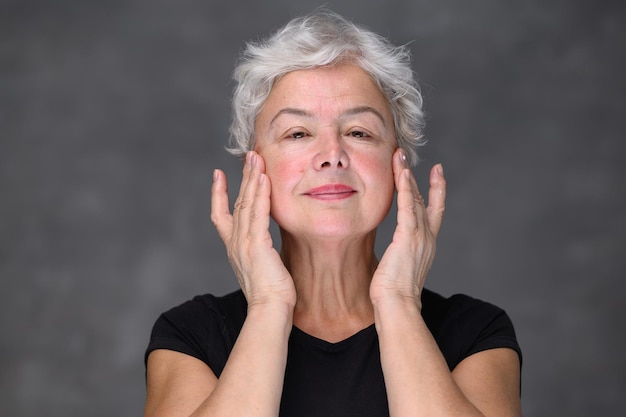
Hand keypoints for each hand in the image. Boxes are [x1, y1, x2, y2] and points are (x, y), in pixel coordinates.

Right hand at [211, 151, 296, 308]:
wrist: (269, 311)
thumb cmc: (270, 295)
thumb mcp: (261, 268)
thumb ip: (261, 252)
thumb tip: (269, 247)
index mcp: (234, 248)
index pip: (221, 215)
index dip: (219, 194)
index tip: (218, 175)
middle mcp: (235, 242)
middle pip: (236, 201)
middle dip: (242, 177)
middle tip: (248, 155)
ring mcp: (244, 242)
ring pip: (246, 202)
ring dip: (252, 178)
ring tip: (256, 158)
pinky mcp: (257, 244)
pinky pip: (258, 212)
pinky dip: (260, 193)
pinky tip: (264, 178)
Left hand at [370, 149, 445, 309]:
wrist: (397, 306)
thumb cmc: (393, 294)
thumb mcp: (399, 269)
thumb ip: (399, 256)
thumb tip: (392, 255)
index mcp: (427, 245)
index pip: (434, 211)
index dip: (436, 191)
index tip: (437, 173)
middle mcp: (427, 238)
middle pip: (424, 200)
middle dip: (418, 176)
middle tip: (408, 156)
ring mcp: (419, 237)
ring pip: (415, 198)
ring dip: (407, 175)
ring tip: (400, 156)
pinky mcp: (408, 237)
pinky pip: (407, 207)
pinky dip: (406, 189)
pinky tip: (402, 173)